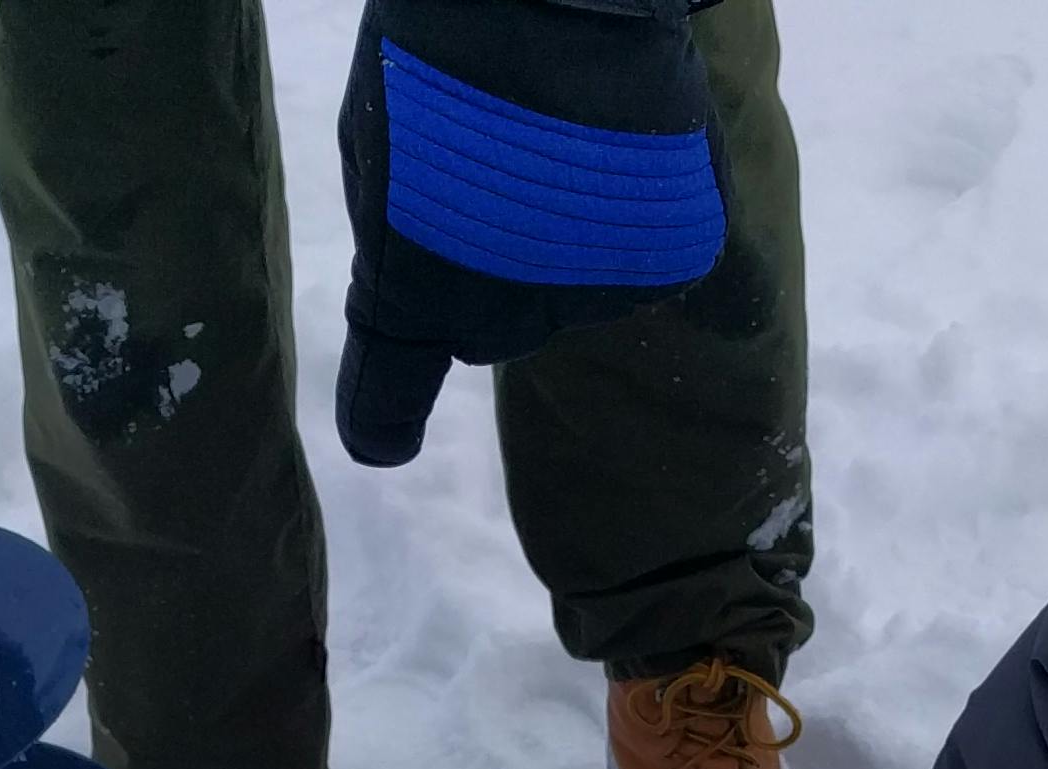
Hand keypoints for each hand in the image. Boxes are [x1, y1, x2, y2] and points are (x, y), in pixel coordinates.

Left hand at [335, 0, 725, 465]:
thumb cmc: (445, 45)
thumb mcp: (383, 141)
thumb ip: (404, 231)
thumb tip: (452, 274)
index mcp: (413, 288)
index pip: (390, 388)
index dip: (382, 420)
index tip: (381, 444)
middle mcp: (499, 319)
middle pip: (495, 323)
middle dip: (493, 267)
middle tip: (498, 165)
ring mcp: (588, 295)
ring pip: (572, 290)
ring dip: (567, 236)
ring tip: (561, 140)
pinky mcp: (666, 259)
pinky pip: (639, 258)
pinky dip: (633, 216)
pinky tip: (620, 146)